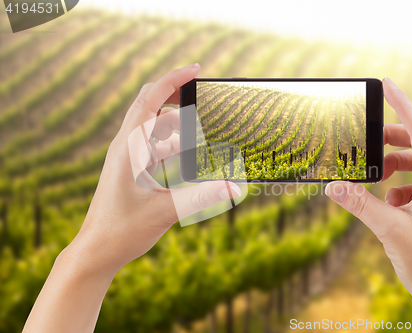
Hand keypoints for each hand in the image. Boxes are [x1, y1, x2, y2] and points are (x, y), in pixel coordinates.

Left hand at [23, 64, 240, 332]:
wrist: (96, 251)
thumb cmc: (123, 230)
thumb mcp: (165, 212)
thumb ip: (202, 197)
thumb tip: (236, 188)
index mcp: (129, 147)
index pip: (150, 99)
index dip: (173, 80)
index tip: (196, 69)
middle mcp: (126, 146)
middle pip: (149, 104)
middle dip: (176, 94)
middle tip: (201, 91)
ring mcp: (127, 157)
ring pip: (152, 125)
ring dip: (176, 121)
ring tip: (202, 123)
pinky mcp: (132, 170)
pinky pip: (154, 145)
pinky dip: (172, 142)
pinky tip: (189, 150)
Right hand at [325, 78, 411, 330]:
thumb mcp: (388, 229)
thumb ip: (359, 204)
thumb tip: (332, 187)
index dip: (404, 105)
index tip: (387, 85)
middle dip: (393, 139)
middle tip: (369, 139)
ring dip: (394, 166)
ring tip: (375, 176)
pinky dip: (399, 187)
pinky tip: (387, 203)